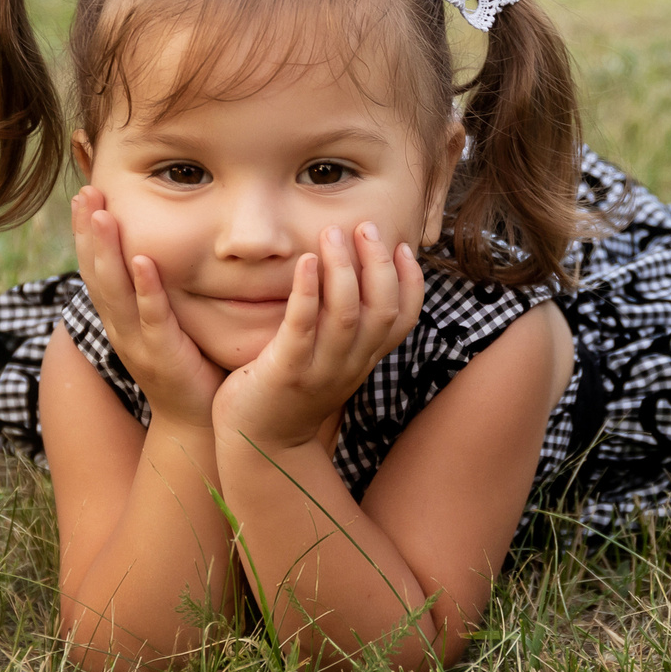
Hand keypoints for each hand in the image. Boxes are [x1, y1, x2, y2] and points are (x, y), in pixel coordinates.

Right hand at [70, 186, 223, 426]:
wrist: (195, 421)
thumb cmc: (185, 364)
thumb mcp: (162, 320)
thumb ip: (156, 288)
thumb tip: (156, 245)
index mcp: (119, 317)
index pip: (96, 267)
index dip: (87, 232)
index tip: (85, 194)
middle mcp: (120, 326)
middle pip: (97, 272)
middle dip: (89, 231)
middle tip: (85, 191)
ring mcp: (138, 341)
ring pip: (116, 291)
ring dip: (107, 251)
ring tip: (101, 213)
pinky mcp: (164, 354)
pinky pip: (153, 317)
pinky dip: (146, 288)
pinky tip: (144, 260)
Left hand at [214, 222, 423, 451]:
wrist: (259, 446)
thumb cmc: (290, 392)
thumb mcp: (330, 359)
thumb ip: (344, 325)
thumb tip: (353, 275)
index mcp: (364, 359)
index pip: (404, 318)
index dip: (411, 280)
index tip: (403, 245)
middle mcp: (350, 364)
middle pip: (382, 309)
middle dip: (378, 263)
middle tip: (364, 226)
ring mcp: (319, 370)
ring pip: (346, 315)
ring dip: (344, 269)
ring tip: (333, 234)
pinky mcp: (284, 372)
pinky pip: (301, 327)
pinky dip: (307, 292)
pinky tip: (305, 262)